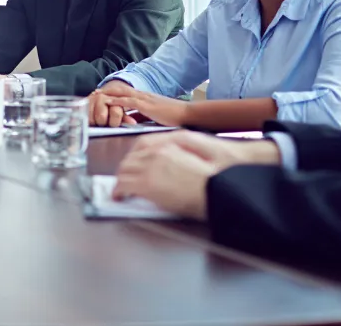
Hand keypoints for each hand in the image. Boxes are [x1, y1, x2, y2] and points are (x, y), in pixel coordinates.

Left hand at [98, 83, 189, 126]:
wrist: (187, 114)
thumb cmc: (174, 117)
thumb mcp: (154, 116)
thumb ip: (143, 117)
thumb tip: (132, 121)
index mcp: (146, 97)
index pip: (126, 92)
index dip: (114, 92)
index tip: (102, 93)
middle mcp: (143, 95)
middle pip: (121, 90)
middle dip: (107, 91)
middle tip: (94, 92)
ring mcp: (145, 99)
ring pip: (122, 93)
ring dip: (108, 93)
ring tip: (96, 95)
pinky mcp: (147, 105)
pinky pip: (128, 102)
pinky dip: (116, 101)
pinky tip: (108, 102)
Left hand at [111, 131, 281, 218]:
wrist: (221, 188)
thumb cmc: (218, 173)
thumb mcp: (199, 149)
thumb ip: (180, 150)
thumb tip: (170, 159)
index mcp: (170, 144)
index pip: (142, 144)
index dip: (135, 155)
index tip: (133, 162)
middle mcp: (157, 153)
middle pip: (131, 158)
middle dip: (126, 168)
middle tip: (124, 178)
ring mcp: (150, 168)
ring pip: (125, 170)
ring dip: (121, 179)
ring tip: (120, 189)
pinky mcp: (147, 184)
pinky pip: (124, 185)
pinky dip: (119, 190)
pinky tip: (120, 196)